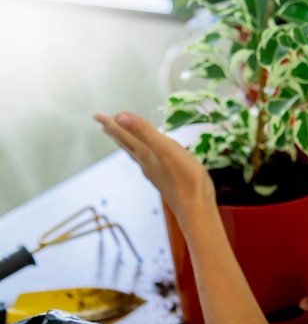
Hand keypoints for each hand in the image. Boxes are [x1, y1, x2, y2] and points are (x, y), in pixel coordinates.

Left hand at [93, 112, 216, 226]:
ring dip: (126, 143)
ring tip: (119, 137)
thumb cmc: (185, 177)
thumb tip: (118, 116)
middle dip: (115, 132)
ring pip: (135, 154)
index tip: (96, 115)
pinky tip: (147, 157)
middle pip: (126, 144)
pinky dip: (141, 153)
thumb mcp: (165, 148)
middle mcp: (146, 163)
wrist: (196, 208)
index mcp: (145, 153)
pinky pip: (146, 161)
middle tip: (102, 124)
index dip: (111, 123)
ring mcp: (154, 172)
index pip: (124, 134)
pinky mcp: (164, 179)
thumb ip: (144, 131)